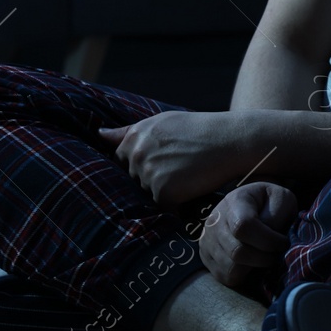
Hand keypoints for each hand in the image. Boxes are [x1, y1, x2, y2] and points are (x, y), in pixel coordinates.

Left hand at [97, 110, 235, 206]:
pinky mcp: (163, 192)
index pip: (122, 162)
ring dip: (166, 192)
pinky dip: (178, 204)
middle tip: (182, 167)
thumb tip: (99, 133)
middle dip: (153, 180)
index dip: (143, 165)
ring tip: (189, 175)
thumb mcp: (162, 123)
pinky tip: (193, 188)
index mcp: (134, 136)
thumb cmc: (200, 131)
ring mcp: (148, 173)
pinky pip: (164, 208)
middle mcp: (137, 154)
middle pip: (135, 181)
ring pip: (149, 195)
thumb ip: (128, 131)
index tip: (164, 161)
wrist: (231, 139)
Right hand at [198, 182, 297, 288]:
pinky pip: (224, 276)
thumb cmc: (269, 202)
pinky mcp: (205, 255)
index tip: (283, 242)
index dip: (267, 241)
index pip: (243, 226)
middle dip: (264, 258)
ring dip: (254, 267)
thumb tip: (269, 239)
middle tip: (277, 253)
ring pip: (230, 268)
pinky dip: (242, 274)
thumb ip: (276, 215)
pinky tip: (252, 262)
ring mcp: (207, 239)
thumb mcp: (281, 198)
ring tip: (265, 256)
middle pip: (237, 252)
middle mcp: (215, 220)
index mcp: (235, 201)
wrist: (249, 203)